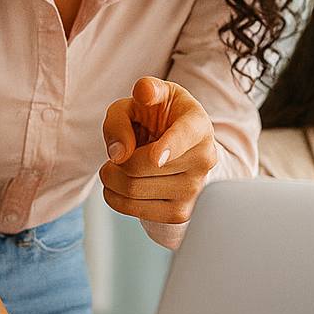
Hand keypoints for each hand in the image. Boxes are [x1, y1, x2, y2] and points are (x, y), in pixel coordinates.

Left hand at [100, 77, 218, 225]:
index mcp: (197, 124)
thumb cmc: (158, 117)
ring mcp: (194, 189)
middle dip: (116, 160)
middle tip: (116, 154)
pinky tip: (119, 186)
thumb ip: (126, 111)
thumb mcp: (142, 100)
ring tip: (116, 167)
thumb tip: (119, 153)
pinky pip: (135, 211)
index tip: (156, 157)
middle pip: (142, 165)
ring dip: (111, 179)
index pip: (184, 137)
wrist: (178, 146)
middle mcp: (202, 158)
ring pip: (134, 189)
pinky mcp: (180, 213)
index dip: (170, 147)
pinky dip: (115, 198)